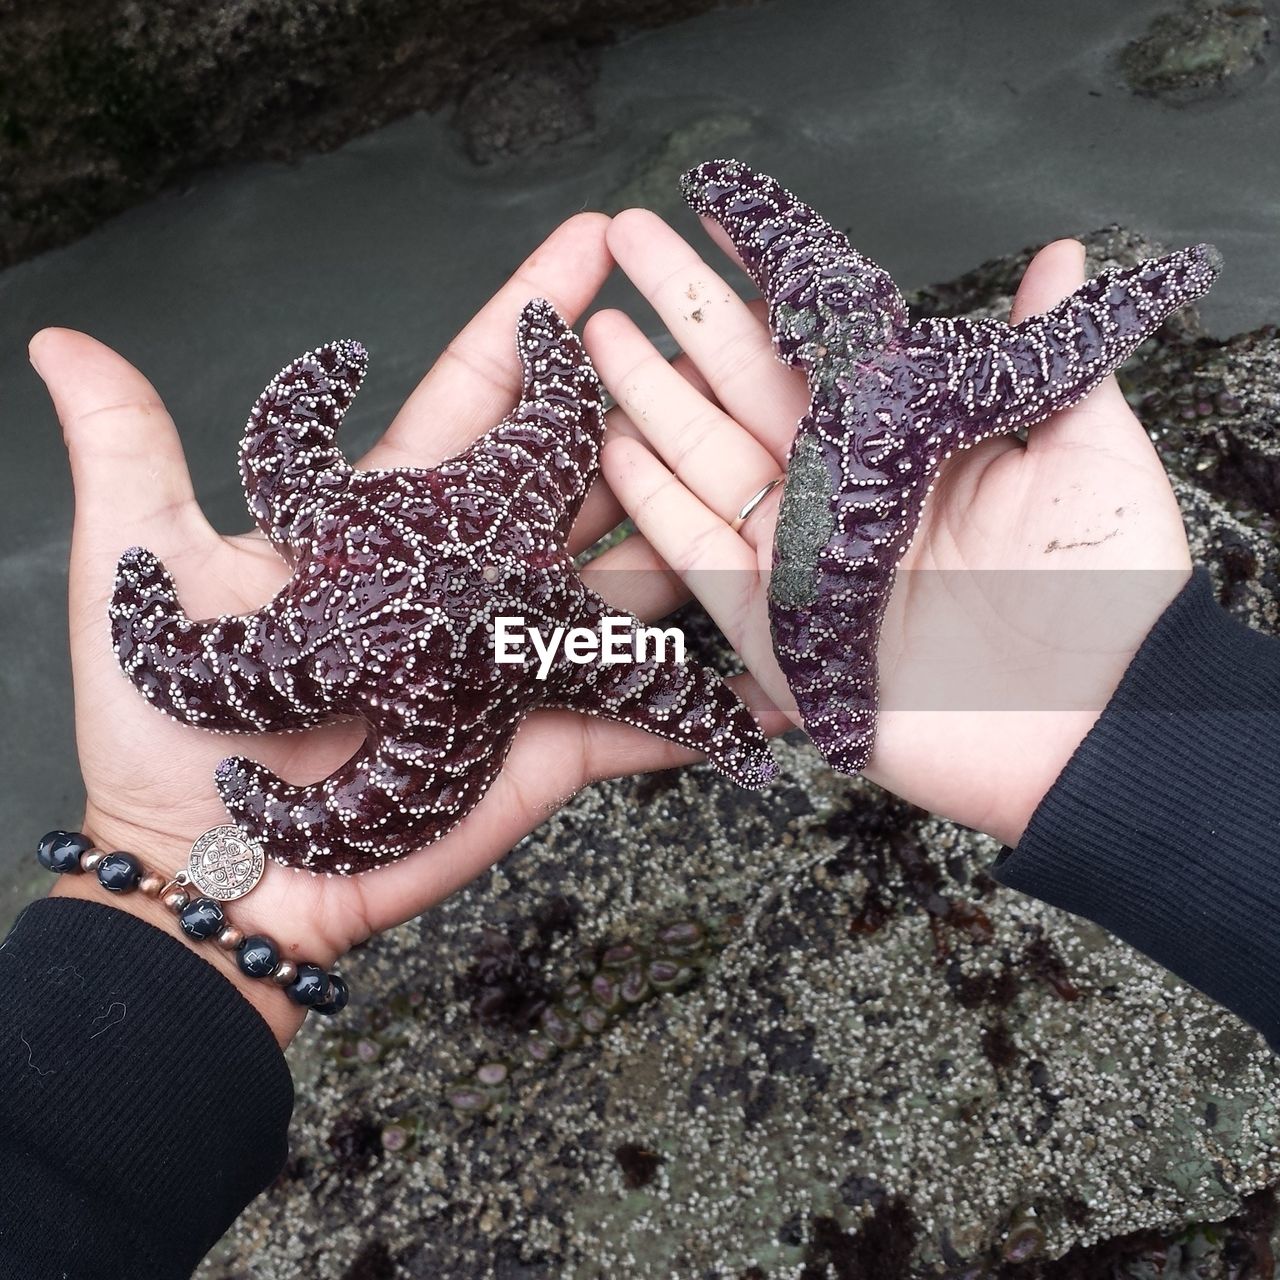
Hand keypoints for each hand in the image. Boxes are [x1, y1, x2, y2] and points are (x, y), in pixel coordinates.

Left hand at [32, 214, 782, 1044]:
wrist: (216, 870)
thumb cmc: (168, 726)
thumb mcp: (148, 577)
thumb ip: (133, 457)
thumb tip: (60, 338)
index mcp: (394, 522)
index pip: (479, 394)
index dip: (535, 316)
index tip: (596, 242)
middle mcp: (470, 577)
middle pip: (577, 473)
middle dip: (641, 402)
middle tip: (710, 338)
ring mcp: (516, 657)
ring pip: (630, 577)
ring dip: (693, 524)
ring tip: (765, 466)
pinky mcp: (548, 744)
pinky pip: (642, 718)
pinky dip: (711, 708)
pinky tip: (781, 678)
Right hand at [587, 211, 1191, 847]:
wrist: (1090, 726)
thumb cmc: (1106, 590)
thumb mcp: (1091, 453)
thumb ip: (1050, 356)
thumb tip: (1058, 260)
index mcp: (909, 443)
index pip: (822, 344)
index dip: (770, 279)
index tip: (719, 214)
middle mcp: (844, 491)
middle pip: (746, 387)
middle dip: (682, 313)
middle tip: (623, 238)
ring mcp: (801, 558)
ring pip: (707, 459)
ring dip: (650, 393)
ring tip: (596, 327)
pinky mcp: (775, 629)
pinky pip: (700, 555)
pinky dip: (654, 503)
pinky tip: (611, 443)